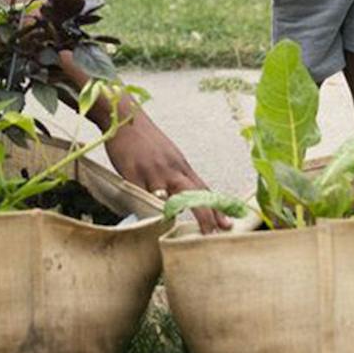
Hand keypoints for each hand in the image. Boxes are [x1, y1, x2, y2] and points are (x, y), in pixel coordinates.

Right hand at [105, 112, 228, 233]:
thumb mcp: (168, 157)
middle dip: (206, 216)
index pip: (205, 190)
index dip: (217, 209)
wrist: (126, 117)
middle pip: (195, 195)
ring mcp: (154, 172)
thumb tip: (182, 201)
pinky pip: (142, 197)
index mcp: (182, 167)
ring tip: (179, 233)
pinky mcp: (134, 173)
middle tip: (212, 234)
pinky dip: (146, 210)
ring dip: (174, 217)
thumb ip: (176, 178)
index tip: (227, 225)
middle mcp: (172, 170)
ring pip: (169, 199)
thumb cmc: (145, 140)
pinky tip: (148, 222)